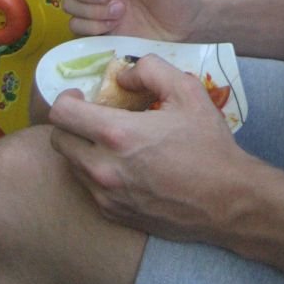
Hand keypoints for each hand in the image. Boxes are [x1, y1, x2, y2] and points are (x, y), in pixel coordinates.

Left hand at [49, 54, 254, 242]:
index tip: (83, 95)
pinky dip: (95, 171)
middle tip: (94, 115)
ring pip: (70, 165)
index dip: (66, 98)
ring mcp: (105, 195)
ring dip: (81, 147)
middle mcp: (103, 168)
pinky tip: (123, 163)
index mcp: (118, 134)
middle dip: (71, 122)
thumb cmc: (208, 144)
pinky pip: (87, 187)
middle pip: (58, 140)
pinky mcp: (112, 213)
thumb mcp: (188, 91)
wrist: (225, 200)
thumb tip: (122, 76)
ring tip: (111, 139)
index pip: (61, 114)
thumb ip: (150, 70)